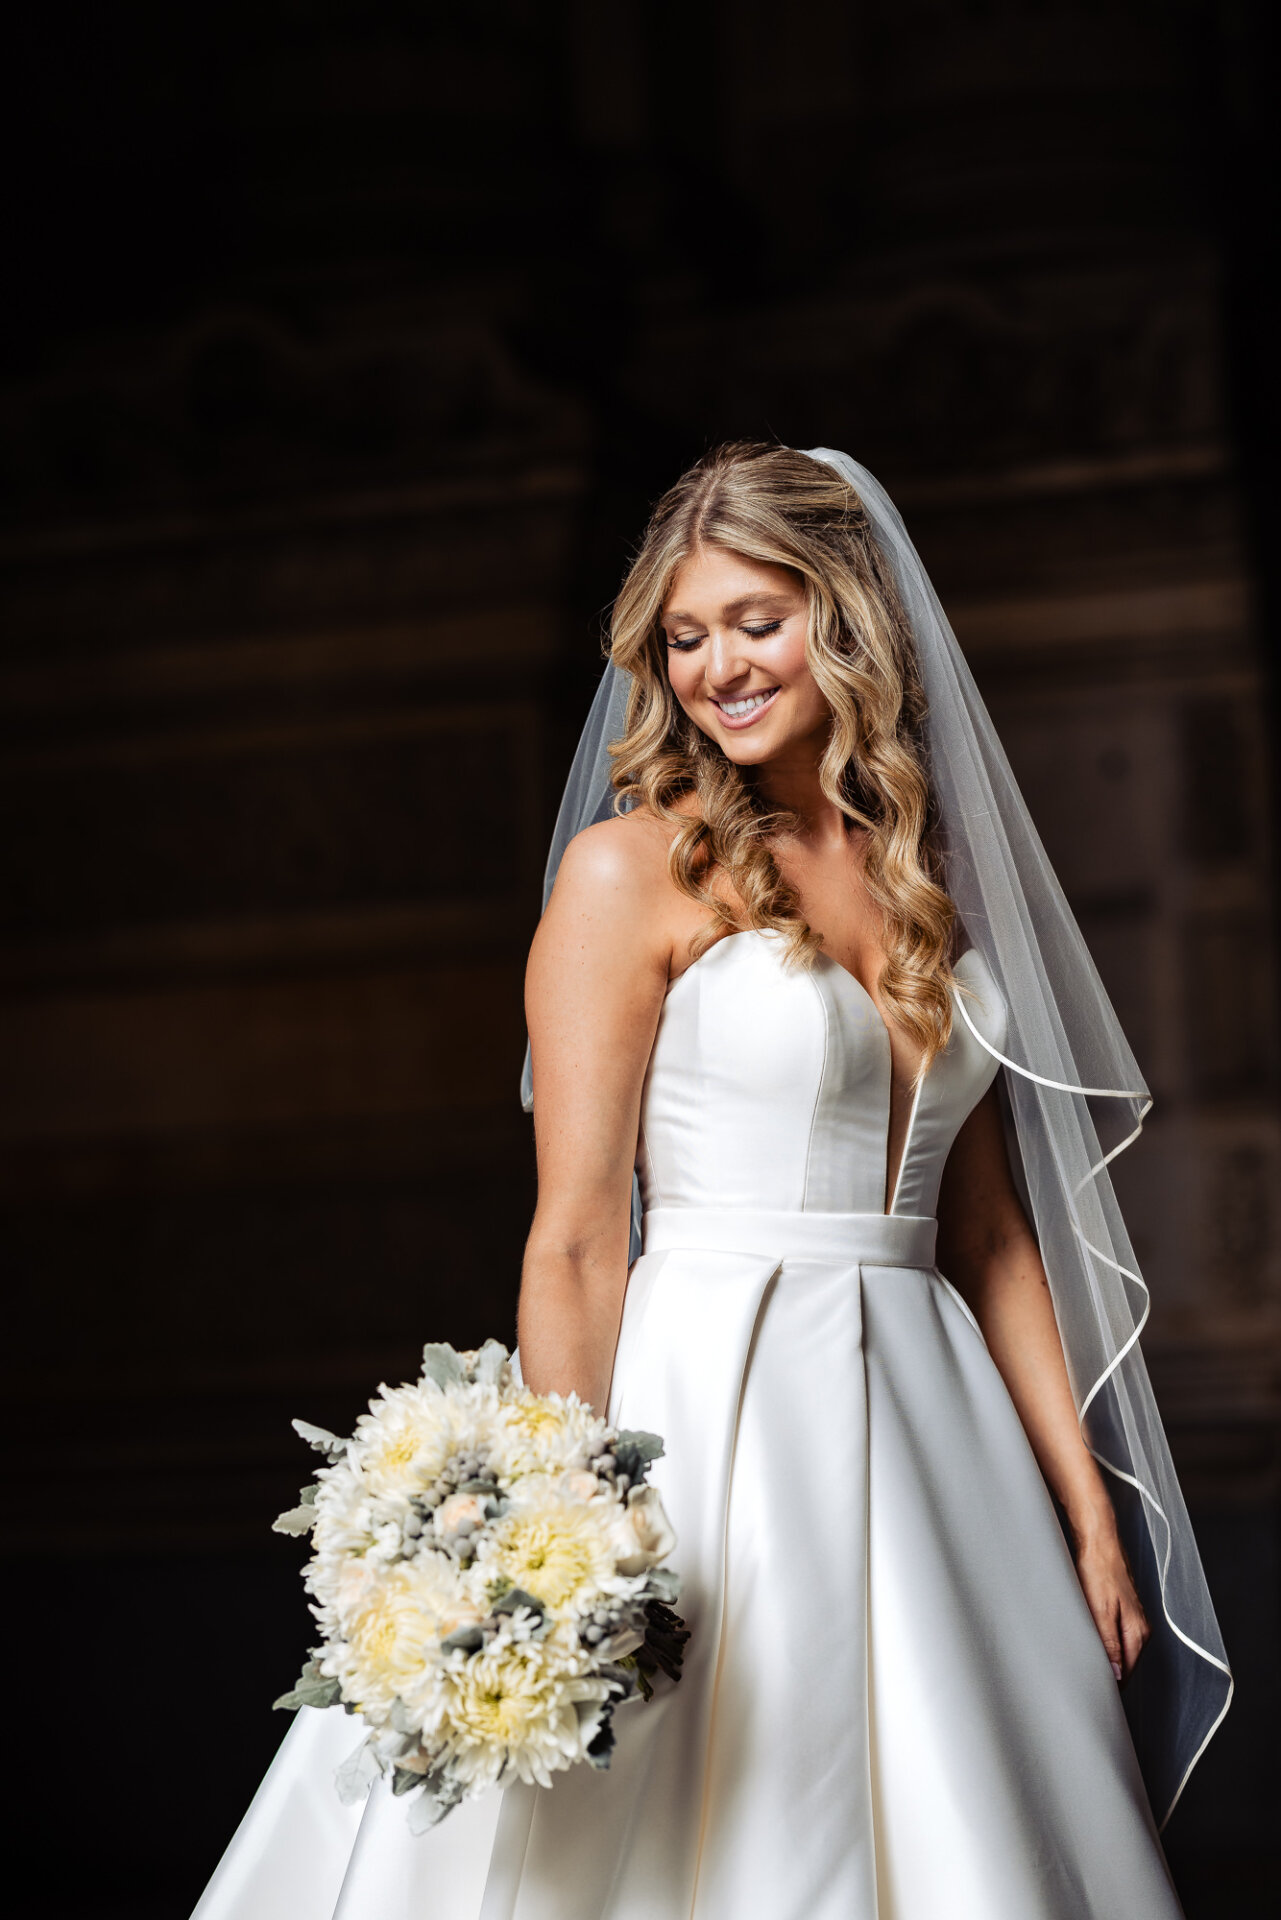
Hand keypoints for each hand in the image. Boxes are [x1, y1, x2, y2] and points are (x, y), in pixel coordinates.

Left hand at [1072, 1526, 1150, 1683]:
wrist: (1098, 1540)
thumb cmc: (1098, 1570)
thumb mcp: (1101, 1610)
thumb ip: (1109, 1643)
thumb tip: (1116, 1673)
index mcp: (1138, 1631)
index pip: (1128, 1671)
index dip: (1112, 1684)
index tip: (1094, 1691)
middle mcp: (1139, 1627)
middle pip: (1125, 1663)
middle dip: (1108, 1672)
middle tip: (1084, 1678)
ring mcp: (1131, 1618)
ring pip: (1119, 1649)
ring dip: (1105, 1656)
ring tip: (1084, 1661)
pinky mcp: (1121, 1609)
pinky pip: (1114, 1635)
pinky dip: (1103, 1641)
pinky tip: (1089, 1640)